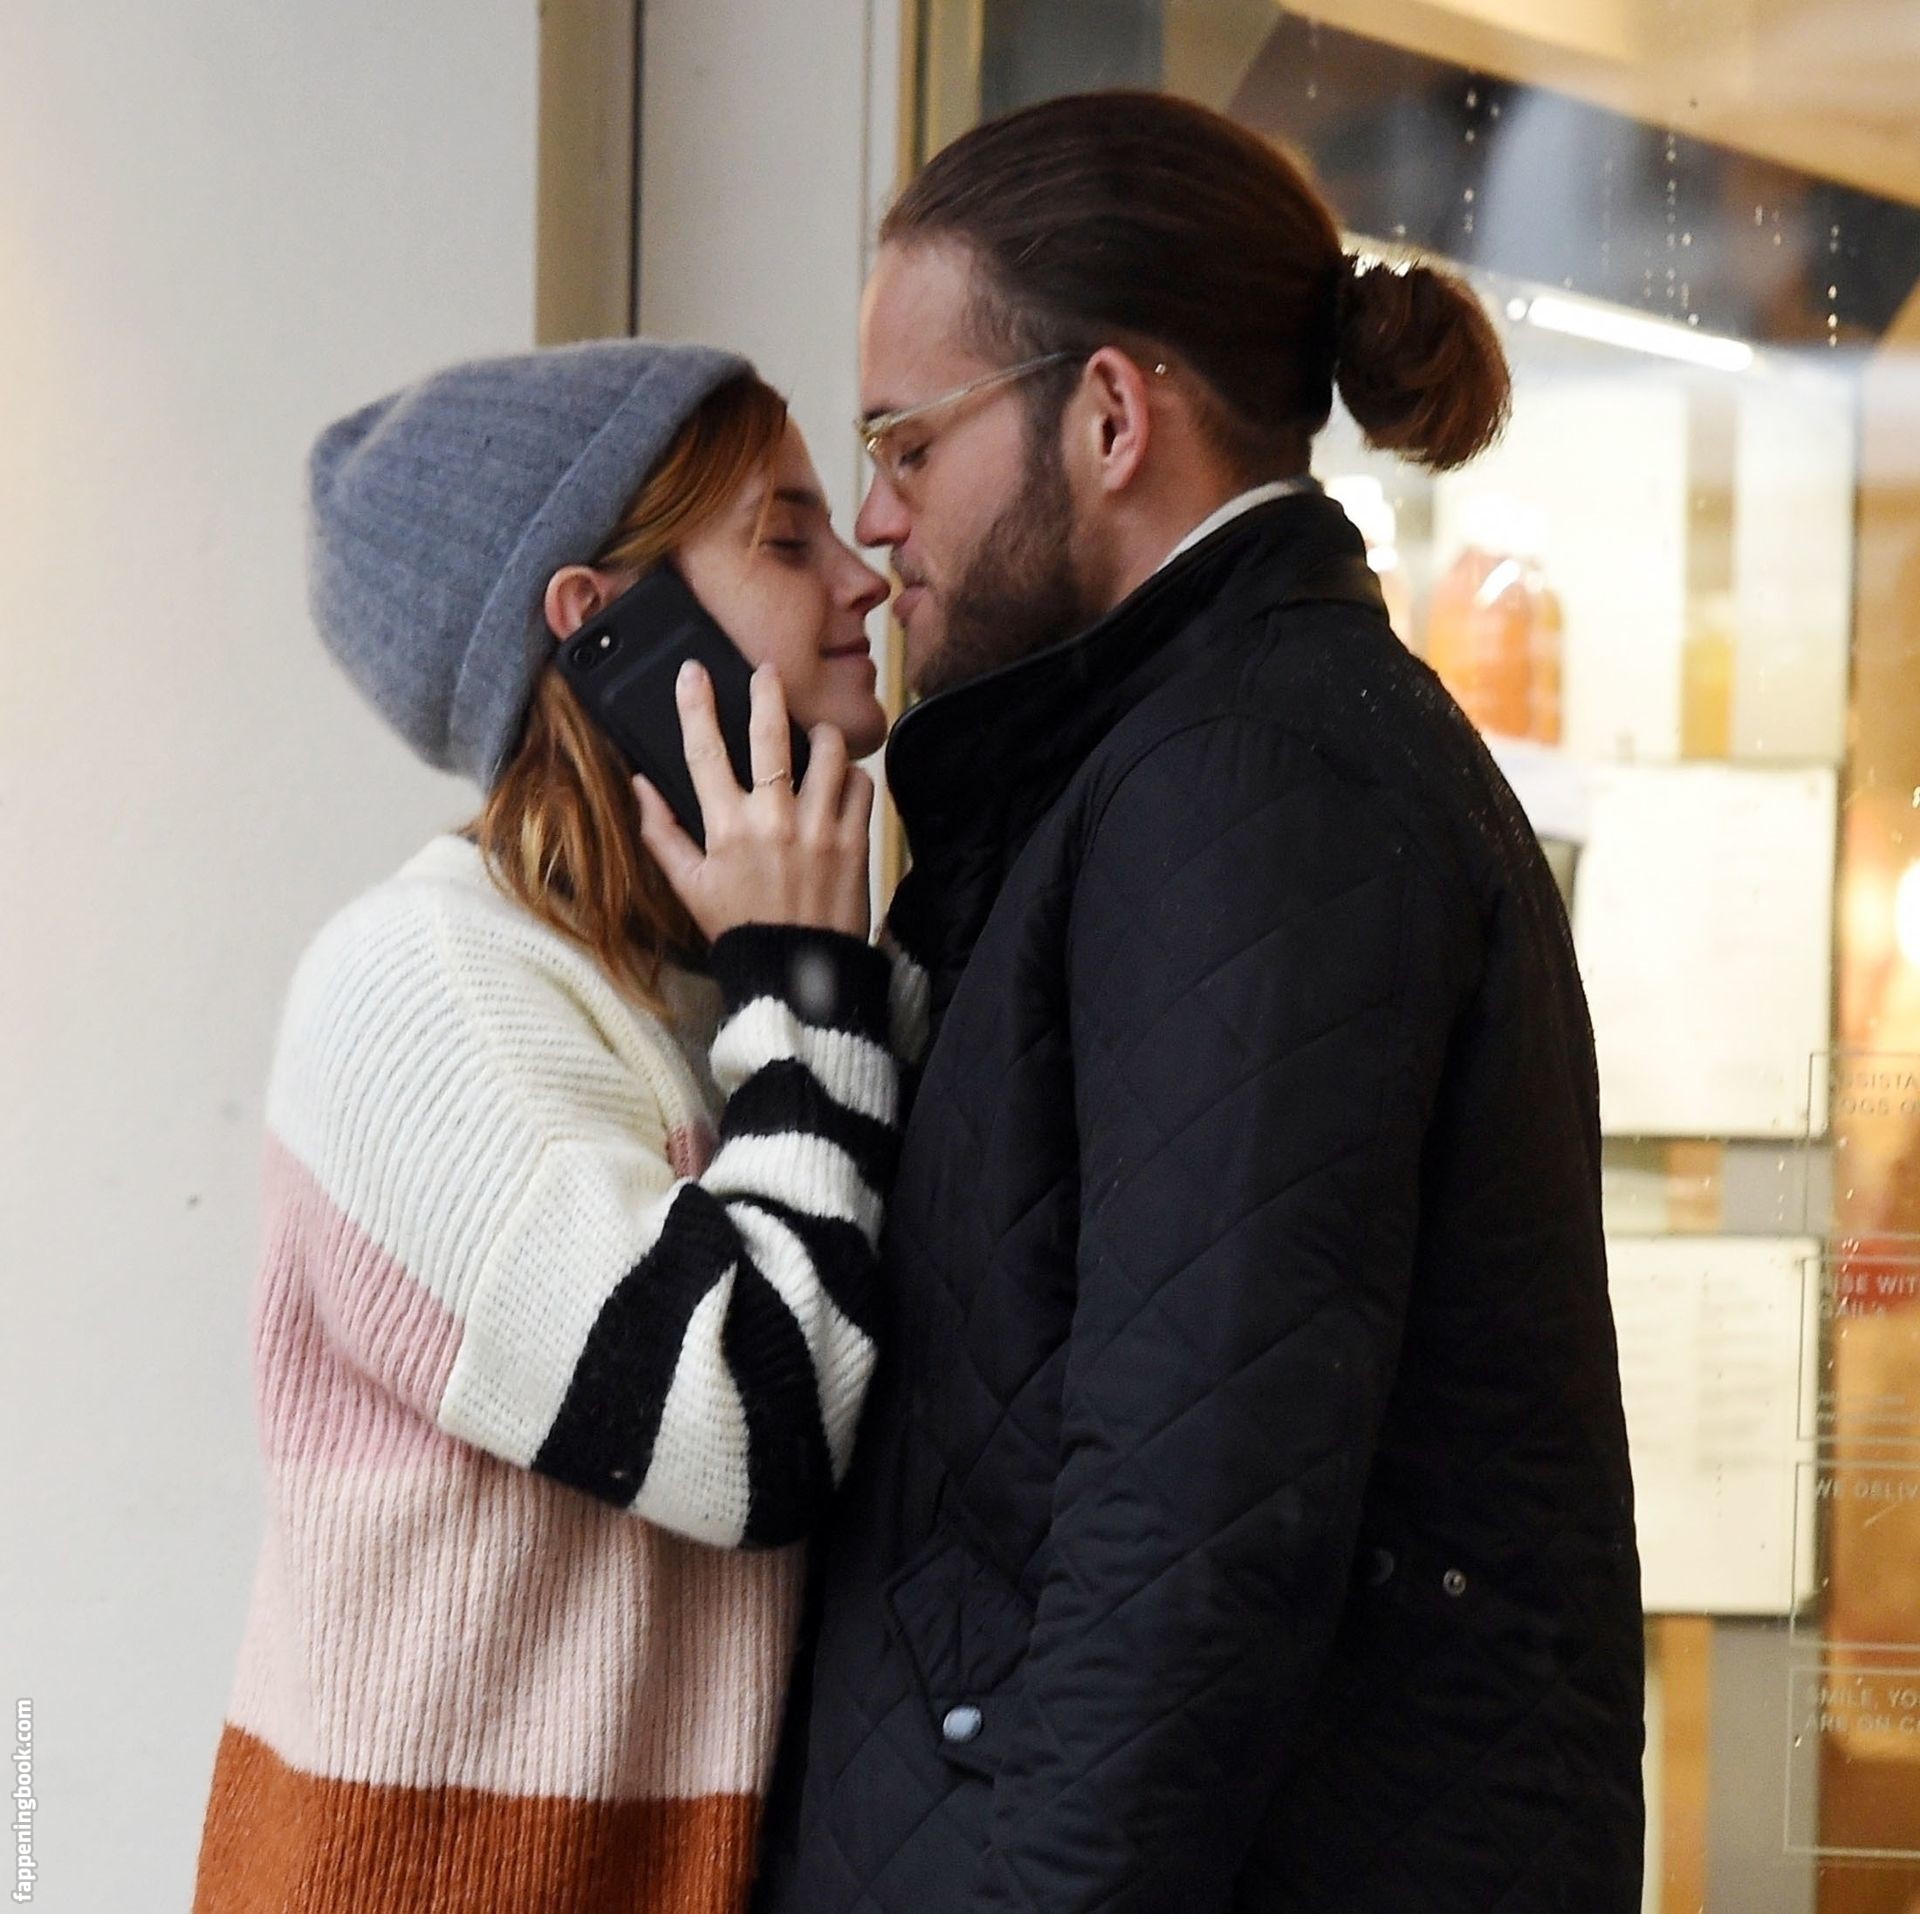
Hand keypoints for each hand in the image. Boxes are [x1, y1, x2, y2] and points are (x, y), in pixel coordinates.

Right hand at [634, 659, 873, 943]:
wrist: (798, 971)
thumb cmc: (740, 927)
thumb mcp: (689, 886)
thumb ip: (662, 833)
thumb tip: (639, 785)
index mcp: (727, 828)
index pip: (704, 751)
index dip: (695, 705)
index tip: (693, 672)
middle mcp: (773, 820)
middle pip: (771, 734)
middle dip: (767, 692)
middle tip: (767, 672)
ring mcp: (820, 828)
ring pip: (828, 751)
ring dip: (821, 736)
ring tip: (815, 737)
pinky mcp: (856, 841)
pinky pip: (860, 784)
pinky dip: (851, 775)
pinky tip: (840, 782)